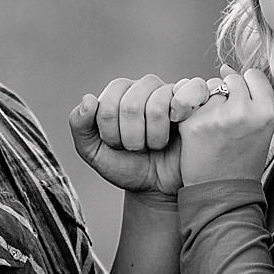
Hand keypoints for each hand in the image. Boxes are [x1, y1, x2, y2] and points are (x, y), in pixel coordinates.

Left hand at [70, 73, 214, 194]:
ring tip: (156, 144)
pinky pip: (189, 90)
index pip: (107, 103)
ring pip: (156, 106)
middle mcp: (144, 85)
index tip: (117, 146)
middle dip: (131, 138)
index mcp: (118, 92)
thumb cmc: (127, 167)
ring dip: (154, 138)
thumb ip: (80, 126)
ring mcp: (170, 90)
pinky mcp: (194, 98)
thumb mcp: (94, 152)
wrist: (159, 188)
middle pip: (130, 105)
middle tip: (138, 148)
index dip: (109, 133)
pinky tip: (178, 124)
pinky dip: (181, 111)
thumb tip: (89, 99)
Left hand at [175, 65, 273, 184]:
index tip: (242, 104)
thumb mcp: (261, 129)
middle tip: (226, 121)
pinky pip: (191, 101)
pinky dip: (192, 112)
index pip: (253, 75)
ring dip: (208, 101)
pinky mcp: (195, 122)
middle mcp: (244, 111)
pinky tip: (199, 130)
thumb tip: (224, 66)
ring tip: (213, 127)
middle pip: (231, 79)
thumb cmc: (242, 162)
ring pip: (210, 87)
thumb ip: (252, 98)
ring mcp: (218, 116)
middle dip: (226, 94)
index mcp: (267, 112)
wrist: (223, 194)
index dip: (246, 88)